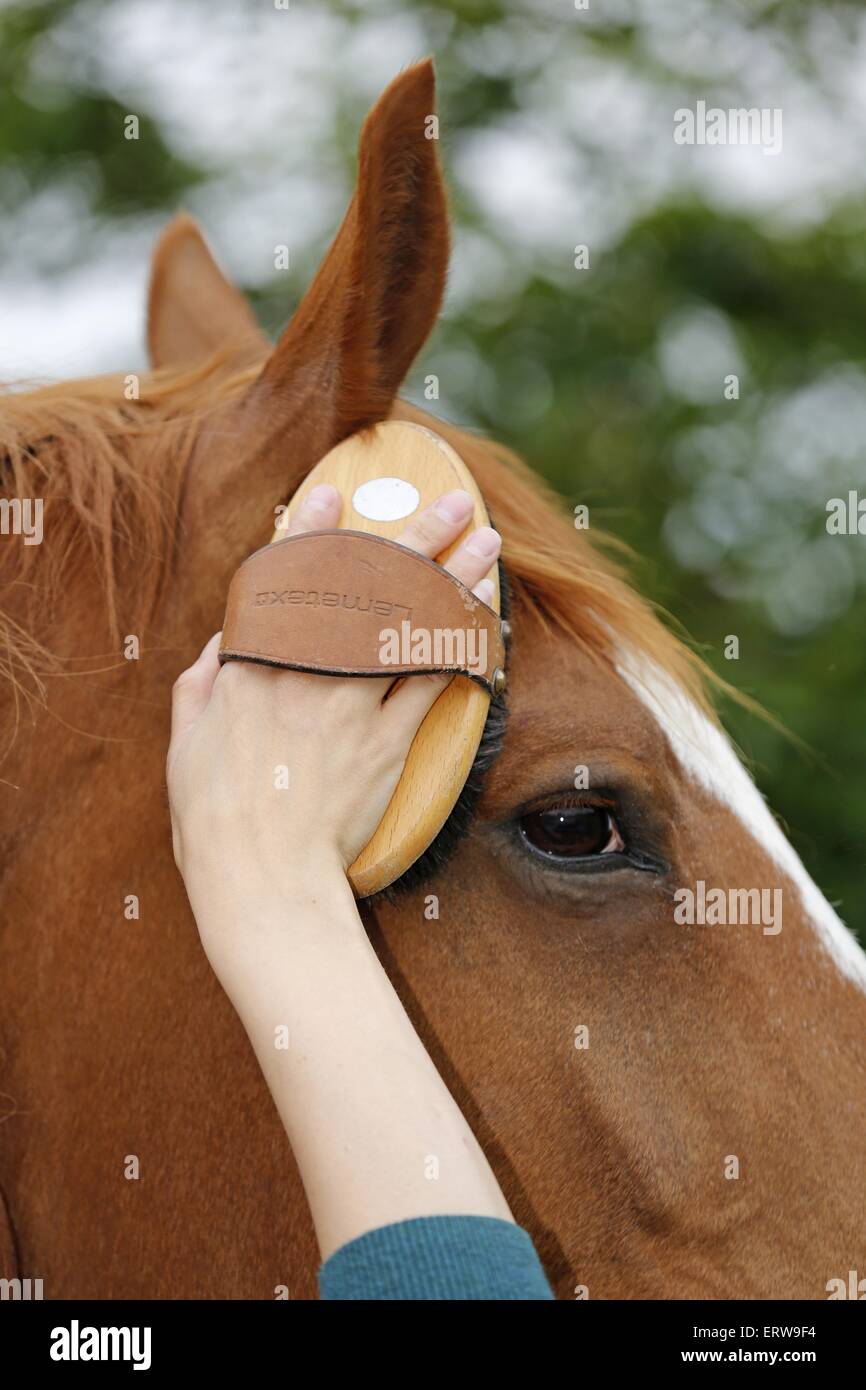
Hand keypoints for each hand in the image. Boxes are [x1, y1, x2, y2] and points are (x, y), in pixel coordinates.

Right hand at [166, 484, 500, 926]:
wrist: (263, 881)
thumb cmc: (212, 819)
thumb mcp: (186, 743)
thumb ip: (203, 684)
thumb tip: (223, 643)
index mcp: (250, 669)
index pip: (284, 582)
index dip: (309, 532)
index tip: (335, 492)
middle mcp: (305, 675)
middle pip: (368, 592)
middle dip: (414, 538)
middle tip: (453, 502)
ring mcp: (352, 707)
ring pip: (411, 627)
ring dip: (456, 580)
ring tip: (489, 543)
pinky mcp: (389, 744)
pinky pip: (433, 685)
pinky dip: (461, 650)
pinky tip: (487, 623)